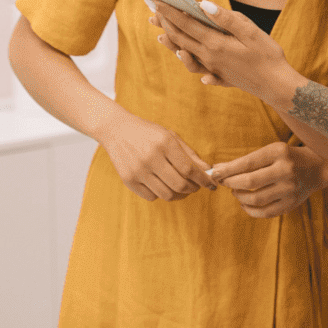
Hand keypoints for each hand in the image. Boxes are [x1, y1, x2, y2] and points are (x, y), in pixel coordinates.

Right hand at [98, 109, 214, 201]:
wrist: (117, 131)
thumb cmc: (148, 133)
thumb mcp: (170, 136)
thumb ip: (190, 153)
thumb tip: (208, 170)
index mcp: (164, 143)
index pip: (189, 169)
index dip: (202, 179)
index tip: (210, 184)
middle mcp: (151, 158)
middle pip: (179, 184)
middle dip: (193, 189)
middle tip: (196, 187)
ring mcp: (138, 170)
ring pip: (166, 194)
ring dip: (179, 195)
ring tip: (182, 189)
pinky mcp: (128, 180)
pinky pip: (151, 197)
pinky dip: (161, 194)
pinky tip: (163, 185)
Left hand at [150, 0, 290, 100]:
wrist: (278, 87)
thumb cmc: (268, 56)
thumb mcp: (251, 32)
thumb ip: (226, 18)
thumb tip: (203, 4)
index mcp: (215, 44)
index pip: (186, 24)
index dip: (170, 12)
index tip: (157, 1)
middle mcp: (209, 58)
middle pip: (181, 39)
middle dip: (166, 24)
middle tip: (152, 12)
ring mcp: (214, 69)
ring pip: (186, 55)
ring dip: (172, 44)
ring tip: (161, 35)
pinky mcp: (221, 77)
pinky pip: (201, 71)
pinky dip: (191, 64)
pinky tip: (186, 59)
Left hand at [210, 142, 327, 218]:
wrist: (318, 168)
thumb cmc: (287, 157)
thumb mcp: (272, 150)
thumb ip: (249, 160)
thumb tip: (220, 168)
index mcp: (279, 152)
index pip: (247, 162)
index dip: (228, 169)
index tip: (214, 172)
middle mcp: (286, 170)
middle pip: (250, 181)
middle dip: (231, 183)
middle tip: (222, 182)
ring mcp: (290, 189)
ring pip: (256, 199)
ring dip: (239, 196)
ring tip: (235, 192)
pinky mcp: (292, 204)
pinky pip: (265, 212)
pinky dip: (250, 210)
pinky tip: (244, 204)